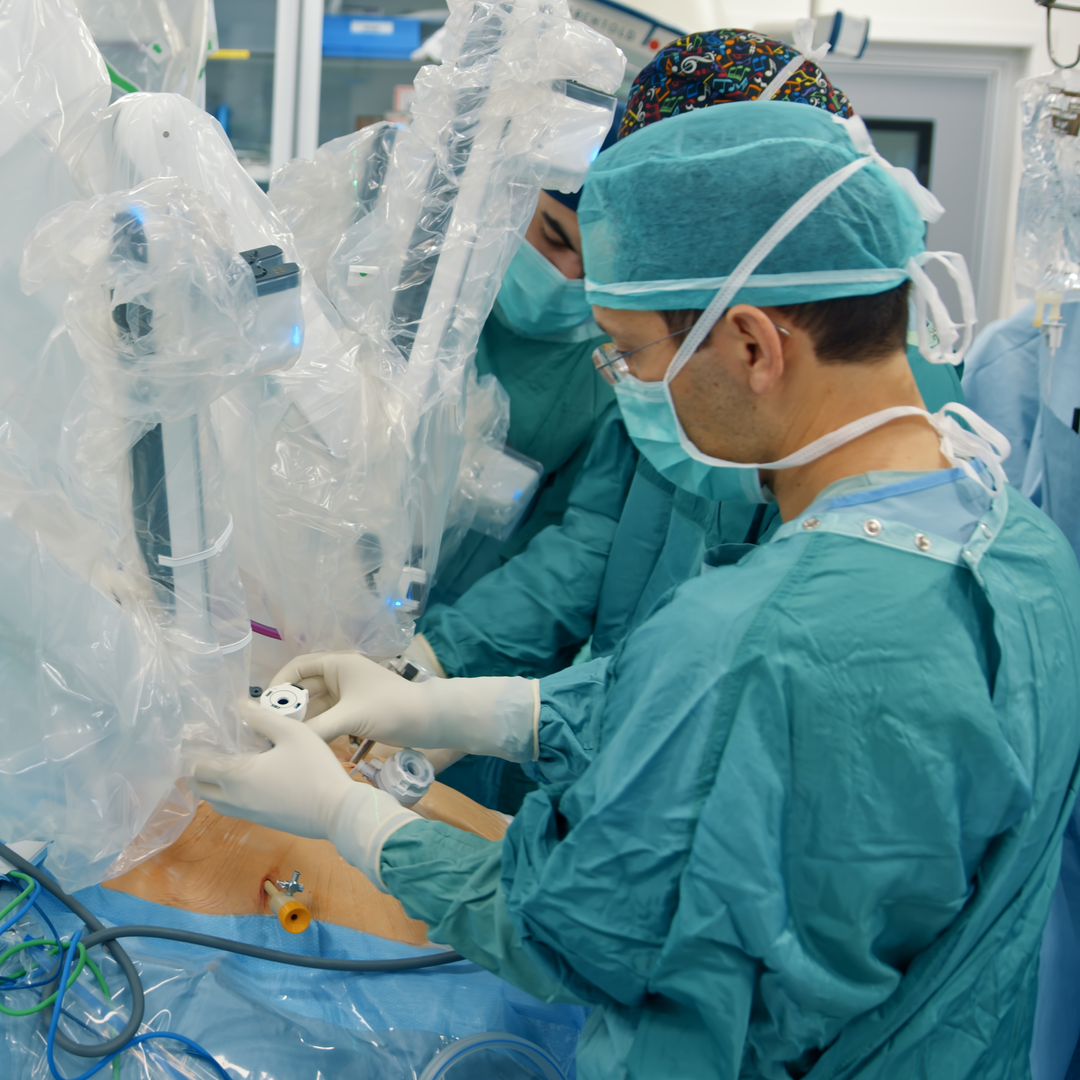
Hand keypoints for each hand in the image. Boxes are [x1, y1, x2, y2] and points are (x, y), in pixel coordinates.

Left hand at [192, 703, 417, 887]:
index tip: (199, 738)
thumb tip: (239, 705)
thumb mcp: (292, 733)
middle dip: (199, 770)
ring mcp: (247, 813)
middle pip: (200, 788)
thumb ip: (262, 718)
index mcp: (236, 776)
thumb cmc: (314, 769)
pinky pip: (232, 808)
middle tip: (211, 750)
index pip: (198, 767)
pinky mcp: (260, 821)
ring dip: (212, 784)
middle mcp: (234, 799)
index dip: (194, 753)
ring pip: (215, 801)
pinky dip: (228, 795)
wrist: (336, 811)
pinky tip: (247, 779)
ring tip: (226, 764)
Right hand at [271, 651, 429, 743]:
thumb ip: (317, 728)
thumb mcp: (351, 717)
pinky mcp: (354, 711)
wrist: (429, 721)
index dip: (278, 684)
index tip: (263, 707)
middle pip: (303, 688)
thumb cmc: (391, 708)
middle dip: (286, 706)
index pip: (298, 667)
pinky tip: (302, 743)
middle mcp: (340, 675)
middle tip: (267, 729)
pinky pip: (326, 717)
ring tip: (279, 739)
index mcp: (338, 664)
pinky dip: (314, 727)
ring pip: (314, 705)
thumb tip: (286, 740)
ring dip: (299, 719)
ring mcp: (347, 694)